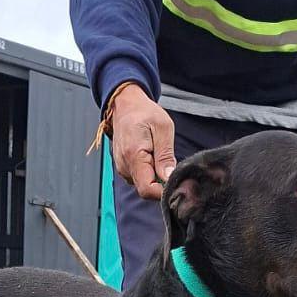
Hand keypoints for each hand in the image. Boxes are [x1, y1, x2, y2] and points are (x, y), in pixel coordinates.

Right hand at [110, 84, 176, 199]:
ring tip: (159, 155)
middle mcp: (124, 165)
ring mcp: (122, 168)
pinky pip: (138, 178)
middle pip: (145, 190)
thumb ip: (165, 155)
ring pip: (143, 185)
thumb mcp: (163, 128)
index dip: (163, 191)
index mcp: (134, 156)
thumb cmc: (144, 113)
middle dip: (160, 183)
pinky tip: (152, 156)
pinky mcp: (123, 167)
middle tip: (170, 164)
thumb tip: (168, 178)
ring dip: (154, 177)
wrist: (125, 105)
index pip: (147, 189)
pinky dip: (148, 173)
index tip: (174, 180)